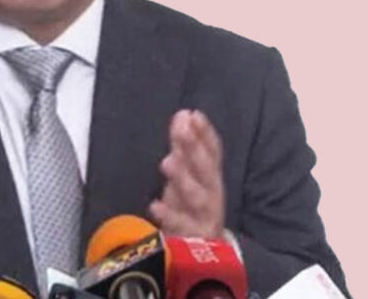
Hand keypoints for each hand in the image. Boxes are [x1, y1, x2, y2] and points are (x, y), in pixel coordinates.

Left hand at [148, 109, 224, 238]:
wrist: (205, 254)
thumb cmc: (192, 207)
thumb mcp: (190, 176)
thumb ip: (185, 149)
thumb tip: (182, 116)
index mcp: (211, 178)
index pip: (213, 152)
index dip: (204, 133)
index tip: (192, 114)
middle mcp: (212, 195)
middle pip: (205, 170)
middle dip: (194, 148)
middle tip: (182, 129)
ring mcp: (203, 217)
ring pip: (196, 197)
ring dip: (183, 178)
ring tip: (167, 161)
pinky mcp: (192, 238)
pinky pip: (180, 226)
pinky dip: (169, 214)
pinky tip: (155, 204)